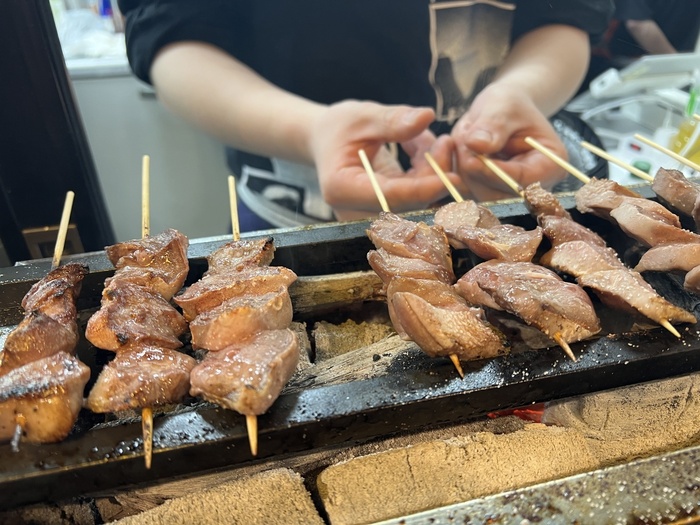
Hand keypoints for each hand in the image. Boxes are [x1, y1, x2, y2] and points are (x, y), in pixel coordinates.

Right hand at [309, 100, 464, 220]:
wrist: (327, 141)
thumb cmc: (339, 126)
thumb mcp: (363, 116)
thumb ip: (394, 120)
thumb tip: (427, 116)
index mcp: (341, 188)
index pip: (390, 197)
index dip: (424, 189)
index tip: (455, 177)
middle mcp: (354, 210)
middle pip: (407, 204)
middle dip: (434, 175)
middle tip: (446, 141)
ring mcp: (370, 215)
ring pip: (417, 202)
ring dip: (432, 171)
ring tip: (432, 140)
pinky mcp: (385, 212)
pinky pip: (417, 198)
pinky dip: (426, 174)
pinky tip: (423, 149)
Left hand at [451, 83, 566, 201]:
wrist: (500, 111)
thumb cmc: (509, 104)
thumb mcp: (503, 106)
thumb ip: (493, 125)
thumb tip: (476, 144)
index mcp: (550, 166)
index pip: (522, 181)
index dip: (495, 174)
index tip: (471, 161)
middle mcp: (531, 187)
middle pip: (497, 194)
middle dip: (473, 171)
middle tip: (461, 142)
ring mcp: (506, 193)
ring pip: (475, 194)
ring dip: (460, 168)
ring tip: (461, 138)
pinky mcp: (484, 193)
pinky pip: (462, 191)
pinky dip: (451, 171)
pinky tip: (450, 148)